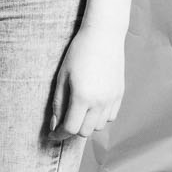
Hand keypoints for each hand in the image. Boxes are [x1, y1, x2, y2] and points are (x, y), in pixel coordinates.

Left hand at [50, 24, 122, 140]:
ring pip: (99, 127)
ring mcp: (112, 99)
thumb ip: (58, 104)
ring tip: (78, 111)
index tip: (52, 135)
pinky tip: (92, 106)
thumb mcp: (62, 78)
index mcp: (82, 97)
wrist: (103, 36)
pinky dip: (100, 117)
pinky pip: (110, 117)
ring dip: (87, 124)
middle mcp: (100, 102)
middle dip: (72, 130)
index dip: (59, 135)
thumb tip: (55, 126)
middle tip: (63, 121)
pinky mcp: (119, 95)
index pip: (70, 128)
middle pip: (85, 132)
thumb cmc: (78, 53)